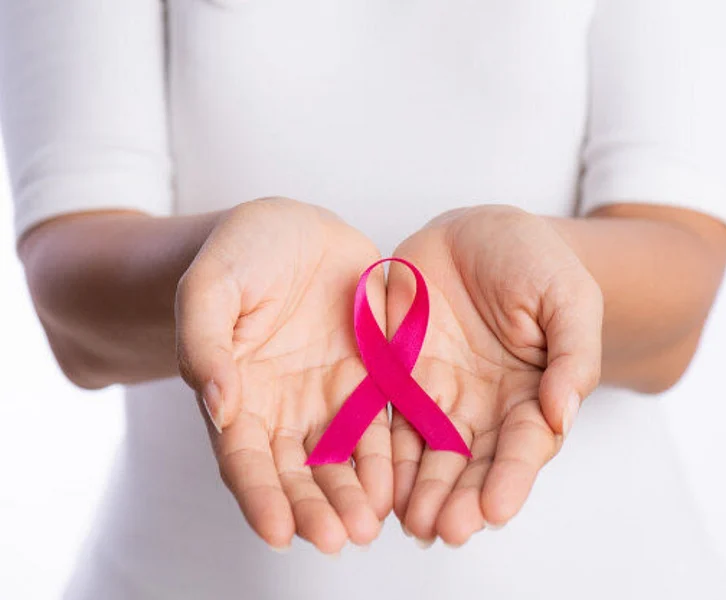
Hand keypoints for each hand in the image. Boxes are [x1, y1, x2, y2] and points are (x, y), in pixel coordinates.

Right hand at [175, 198, 390, 552]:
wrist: (292, 228)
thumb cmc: (238, 254)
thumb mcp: (210, 287)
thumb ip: (205, 342)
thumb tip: (217, 403)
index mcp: (238, 395)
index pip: (244, 459)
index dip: (260, 497)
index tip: (278, 532)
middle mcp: (285, 408)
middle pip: (298, 472)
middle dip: (315, 508)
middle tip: (337, 539)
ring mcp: (331, 395)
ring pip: (344, 458)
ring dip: (356, 494)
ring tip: (370, 525)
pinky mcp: (373, 376)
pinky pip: (385, 420)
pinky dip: (391, 453)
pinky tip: (402, 480)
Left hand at [387, 206, 602, 545]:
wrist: (478, 231)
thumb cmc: (534, 260)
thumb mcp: (568, 297)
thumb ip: (573, 354)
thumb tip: (564, 413)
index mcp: (531, 393)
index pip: (522, 445)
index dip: (510, 477)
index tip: (496, 510)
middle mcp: (483, 404)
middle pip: (471, 460)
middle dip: (459, 496)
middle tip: (445, 528)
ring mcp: (438, 392)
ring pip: (426, 450)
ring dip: (418, 487)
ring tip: (411, 520)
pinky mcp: (396, 374)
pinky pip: (385, 415)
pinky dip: (380, 449)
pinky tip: (374, 479)